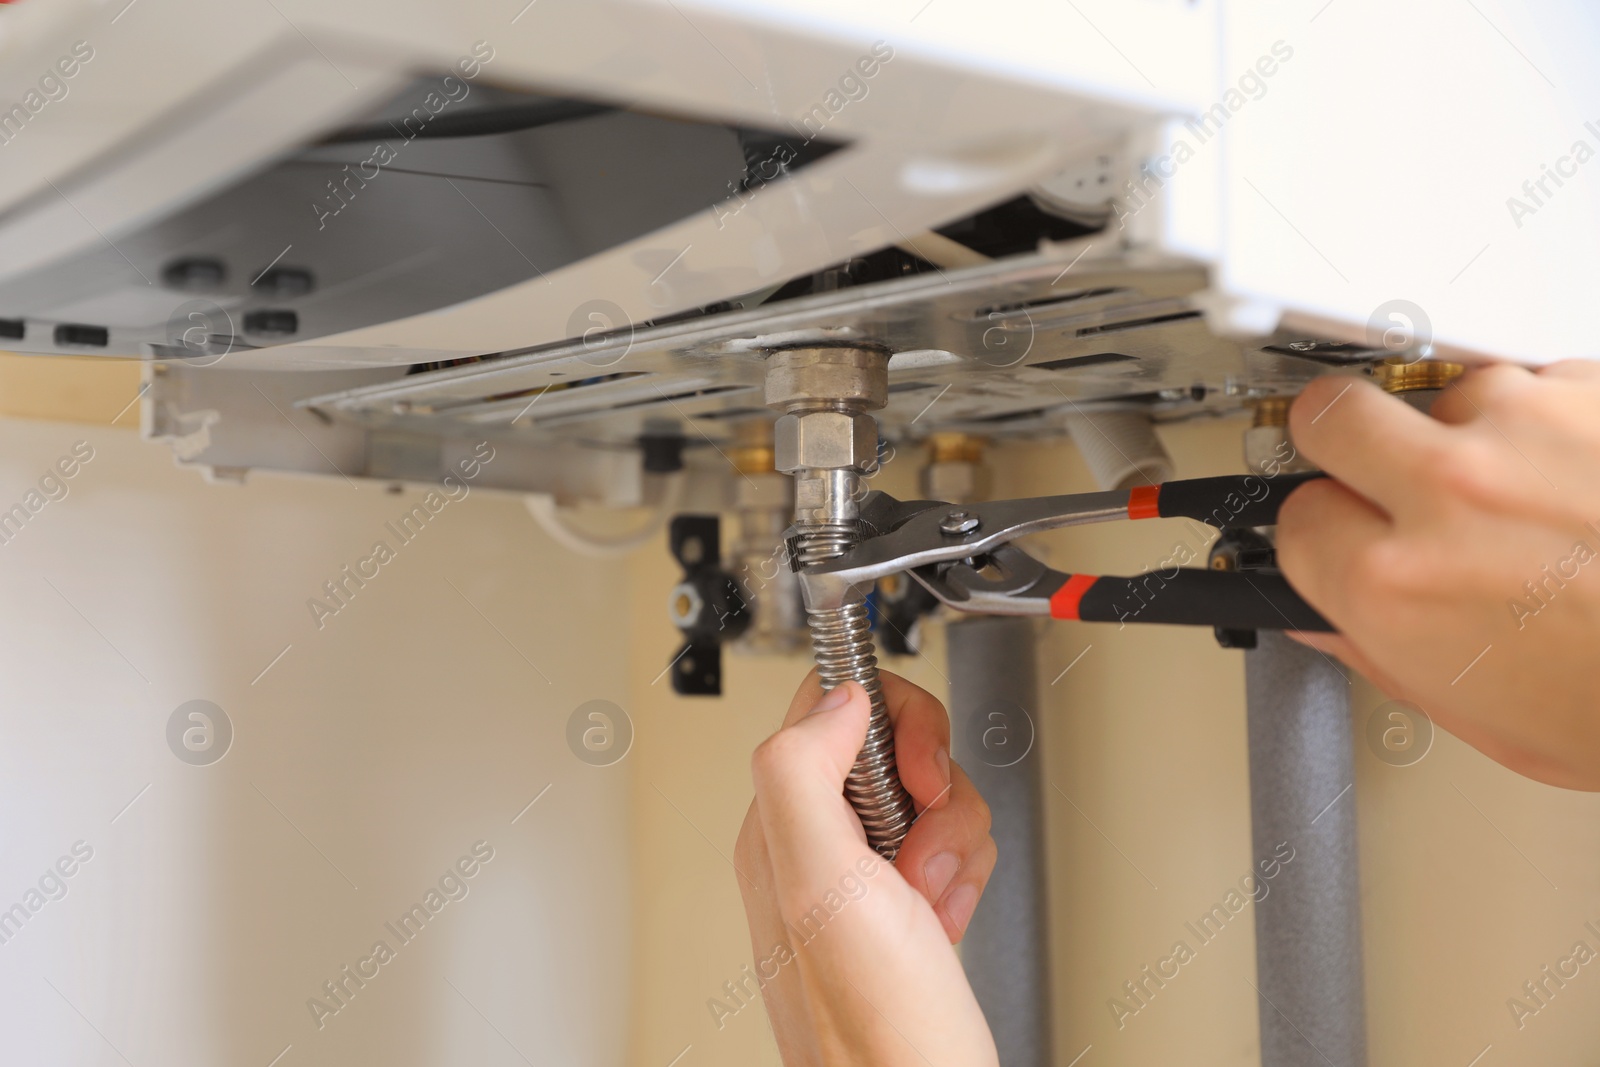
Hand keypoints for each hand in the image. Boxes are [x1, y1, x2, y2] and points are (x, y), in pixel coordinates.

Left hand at [733, 670, 997, 1065]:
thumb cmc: (874, 1029)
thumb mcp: (820, 881)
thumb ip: (802, 772)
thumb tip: (836, 698)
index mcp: (780, 825)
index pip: (828, 704)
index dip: (892, 719)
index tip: (918, 772)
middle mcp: (813, 843)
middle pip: (893, 745)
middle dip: (935, 790)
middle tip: (925, 842)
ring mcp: (862, 875)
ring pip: (932, 795)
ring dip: (954, 842)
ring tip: (931, 896)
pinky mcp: (904, 903)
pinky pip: (952, 845)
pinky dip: (966, 876)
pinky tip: (945, 918)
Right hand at [1278, 361, 1599, 788]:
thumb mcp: (1488, 721)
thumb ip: (1385, 657)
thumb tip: (1329, 623)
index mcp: (1399, 585)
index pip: (1292, 520)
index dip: (1318, 534)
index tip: (1338, 535)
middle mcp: (1449, 490)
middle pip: (1328, 415)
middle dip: (1340, 442)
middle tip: (1370, 468)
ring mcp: (1527, 428)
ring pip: (1445, 391)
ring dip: (1466, 431)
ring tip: (1519, 489)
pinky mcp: (1596, 391)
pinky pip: (1542, 383)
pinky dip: (1553, 420)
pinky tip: (1580, 477)